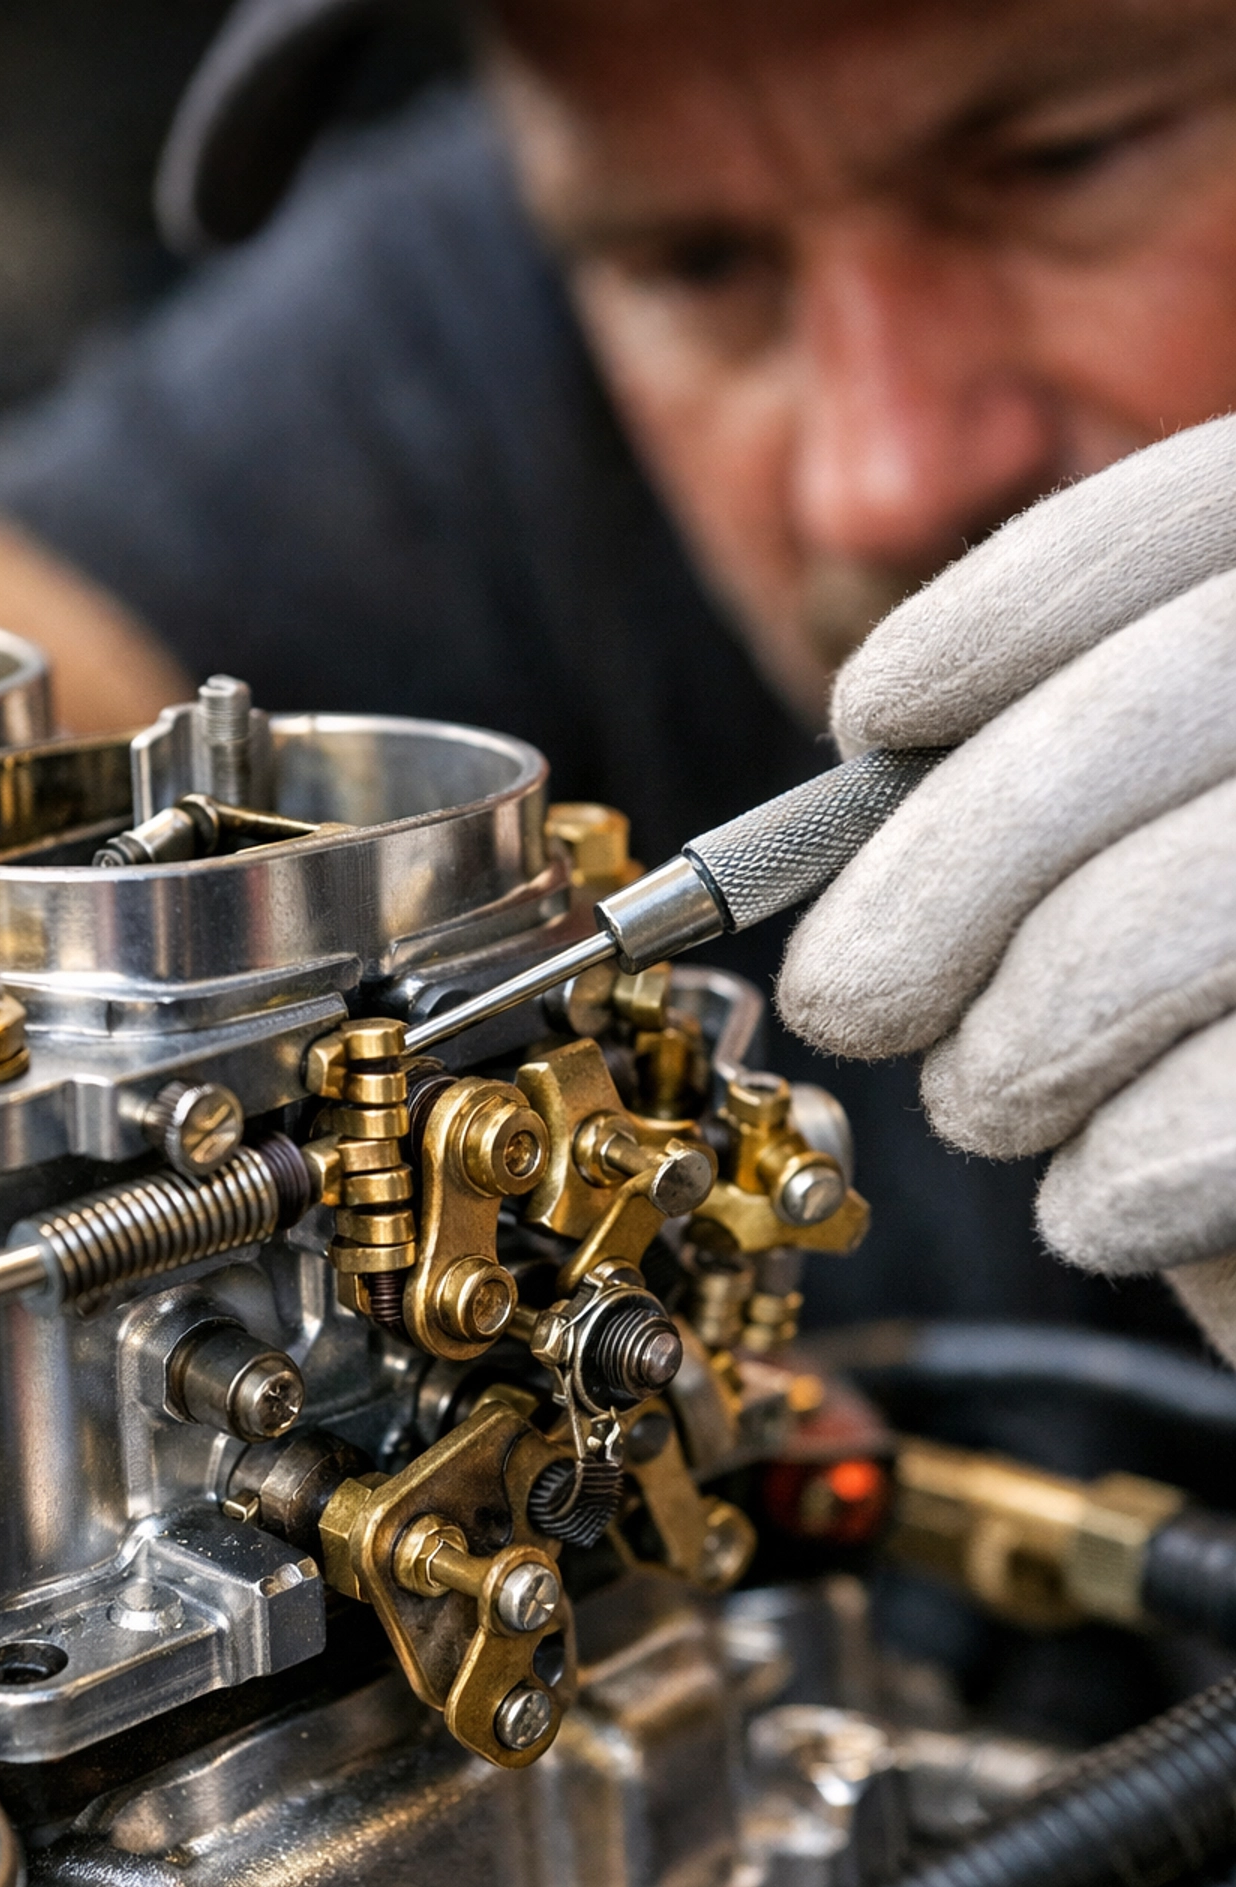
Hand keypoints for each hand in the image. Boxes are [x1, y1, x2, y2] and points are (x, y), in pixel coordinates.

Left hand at [776, 414, 1235, 1360]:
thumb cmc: (1232, 1017)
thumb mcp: (1175, 839)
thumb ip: (1077, 768)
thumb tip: (871, 766)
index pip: (1192, 525)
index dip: (1007, 609)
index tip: (870, 715)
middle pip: (1132, 725)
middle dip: (942, 872)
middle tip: (849, 995)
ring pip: (1139, 927)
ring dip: (1012, 1044)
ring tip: (991, 1100)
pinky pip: (1216, 1116)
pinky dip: (1115, 1177)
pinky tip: (1097, 1200)